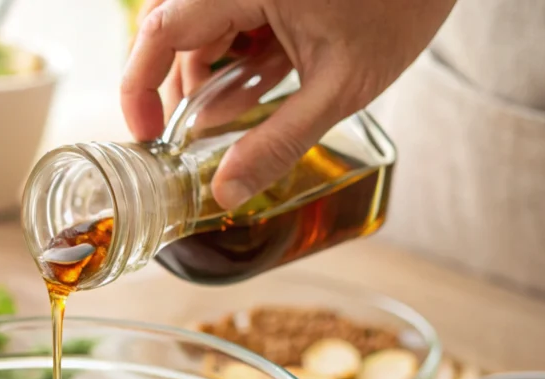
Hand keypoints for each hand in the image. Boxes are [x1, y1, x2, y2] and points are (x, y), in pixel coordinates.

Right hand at [120, 0, 456, 208]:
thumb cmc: (404, 4)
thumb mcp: (339, 88)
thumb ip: (277, 143)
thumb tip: (225, 194)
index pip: (160, 30)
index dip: (140, 87)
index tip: (148, 136)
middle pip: (175, 30)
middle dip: (180, 87)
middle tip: (191, 137)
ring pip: (203, 26)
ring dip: (212, 73)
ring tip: (239, 111)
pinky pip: (232, 16)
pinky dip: (238, 52)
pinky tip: (264, 78)